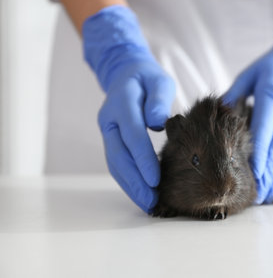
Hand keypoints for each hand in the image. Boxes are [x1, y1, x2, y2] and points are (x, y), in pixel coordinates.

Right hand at [83, 5, 174, 212]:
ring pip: (115, 163)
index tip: (155, 180)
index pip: (132, 134)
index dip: (142, 158)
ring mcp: (107, 131)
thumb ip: (159, 99)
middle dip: (134, 181)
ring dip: (130, 186)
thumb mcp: (159, 80)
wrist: (126, 73)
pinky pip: (117, 163)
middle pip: (118, 155)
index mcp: (121, 102)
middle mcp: (109, 120)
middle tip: (151, 201)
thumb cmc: (148, 78)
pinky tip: (141, 193)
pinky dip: (128, 180)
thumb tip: (158, 123)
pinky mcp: (111, 140)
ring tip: (148, 204)